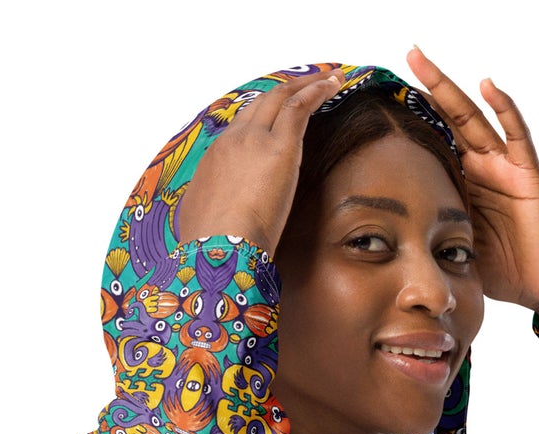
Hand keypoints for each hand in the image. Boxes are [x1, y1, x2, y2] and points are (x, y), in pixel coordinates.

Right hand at [174, 71, 343, 258]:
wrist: (216, 250)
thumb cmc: (209, 249)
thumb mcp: (204, 223)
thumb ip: (216, 212)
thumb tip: (221, 221)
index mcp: (215, 159)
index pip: (241, 128)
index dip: (262, 117)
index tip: (277, 115)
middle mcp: (232, 141)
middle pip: (260, 105)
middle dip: (284, 92)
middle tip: (305, 85)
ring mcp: (254, 140)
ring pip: (281, 97)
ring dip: (305, 85)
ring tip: (327, 78)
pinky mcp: (279, 147)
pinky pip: (300, 106)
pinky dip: (317, 90)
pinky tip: (333, 83)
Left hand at [404, 46, 538, 319]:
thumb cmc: (502, 269)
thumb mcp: (454, 247)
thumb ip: (431, 229)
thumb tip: (386, 233)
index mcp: (463, 181)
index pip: (435, 139)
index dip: (414, 118)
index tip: (384, 96)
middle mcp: (483, 166)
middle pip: (452, 117)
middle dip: (429, 86)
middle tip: (407, 54)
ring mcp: (505, 167)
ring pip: (475, 118)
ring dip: (451, 89)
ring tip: (424, 62)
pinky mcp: (528, 176)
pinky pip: (517, 137)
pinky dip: (505, 109)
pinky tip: (488, 86)